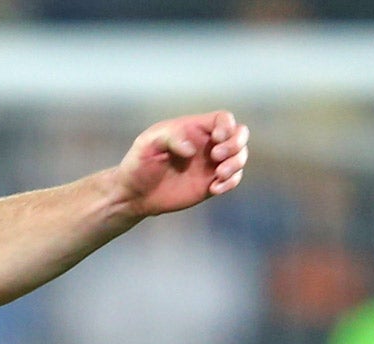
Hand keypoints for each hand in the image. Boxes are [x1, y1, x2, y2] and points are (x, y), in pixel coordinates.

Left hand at [113, 111, 247, 218]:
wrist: (133, 195)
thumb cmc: (138, 164)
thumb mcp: (148, 143)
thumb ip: (170, 137)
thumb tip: (192, 149)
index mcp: (194, 129)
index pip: (223, 119)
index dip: (227, 126)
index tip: (216, 138)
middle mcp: (207, 144)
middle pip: (239, 134)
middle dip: (236, 144)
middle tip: (217, 156)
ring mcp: (211, 164)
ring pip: (240, 156)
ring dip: (236, 164)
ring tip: (218, 174)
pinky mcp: (210, 183)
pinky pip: (233, 179)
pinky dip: (231, 182)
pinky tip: (214, 189)